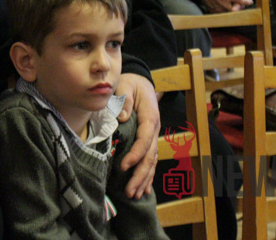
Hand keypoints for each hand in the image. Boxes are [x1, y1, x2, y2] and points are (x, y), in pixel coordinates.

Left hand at [115, 73, 159, 198]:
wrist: (141, 81)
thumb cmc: (131, 83)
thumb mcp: (126, 85)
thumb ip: (124, 99)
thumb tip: (121, 117)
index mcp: (149, 116)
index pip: (144, 139)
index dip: (135, 154)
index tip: (124, 166)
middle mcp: (154, 128)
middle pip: (150, 155)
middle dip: (140, 175)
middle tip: (129, 191)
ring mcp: (154, 135)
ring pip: (152, 161)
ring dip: (144, 179)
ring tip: (135, 195)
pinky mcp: (150, 139)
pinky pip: (151, 159)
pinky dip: (148, 175)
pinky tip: (144, 189)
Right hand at [201, 0, 253, 12]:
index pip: (240, 0)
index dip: (247, 1)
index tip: (250, 1)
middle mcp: (224, 4)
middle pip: (236, 9)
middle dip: (240, 7)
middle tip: (241, 5)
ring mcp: (220, 9)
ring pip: (230, 12)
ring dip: (233, 10)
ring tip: (233, 6)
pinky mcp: (216, 12)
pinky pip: (223, 14)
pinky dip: (226, 11)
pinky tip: (226, 8)